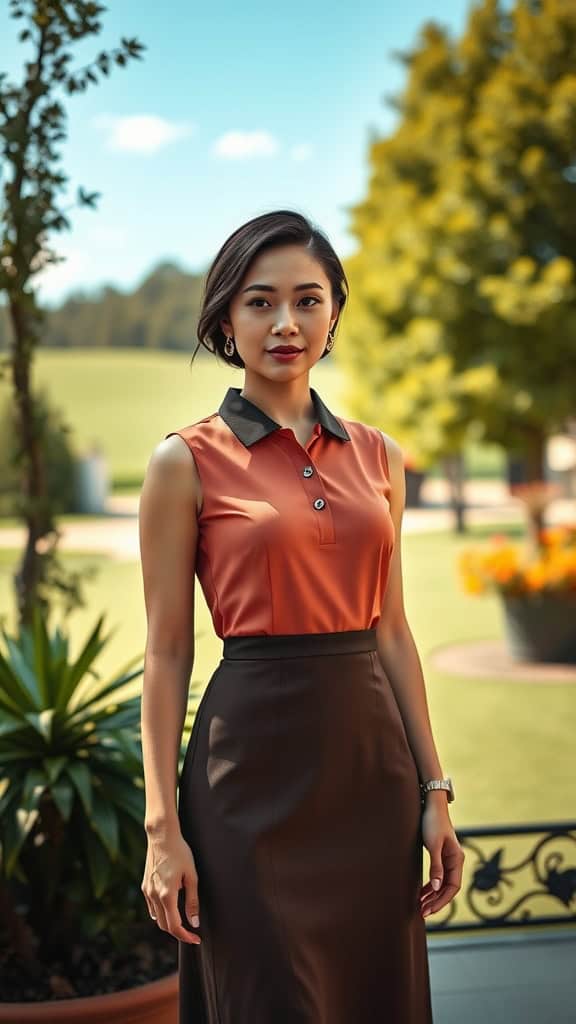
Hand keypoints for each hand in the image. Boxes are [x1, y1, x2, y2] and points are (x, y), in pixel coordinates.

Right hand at [141, 828, 201, 944]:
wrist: (162, 836)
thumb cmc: (180, 853)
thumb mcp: (192, 876)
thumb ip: (192, 901)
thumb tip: (194, 922)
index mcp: (167, 895)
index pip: (175, 926)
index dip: (186, 936)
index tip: (196, 939)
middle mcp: (154, 896)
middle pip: (164, 926)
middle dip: (178, 932)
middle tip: (192, 932)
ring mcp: (147, 891)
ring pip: (157, 918)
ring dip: (169, 923)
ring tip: (183, 920)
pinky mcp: (145, 886)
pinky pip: (152, 907)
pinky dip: (161, 913)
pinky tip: (170, 908)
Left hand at [419, 797, 464, 919]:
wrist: (431, 805)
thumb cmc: (433, 823)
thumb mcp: (433, 845)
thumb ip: (436, 866)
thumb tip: (436, 888)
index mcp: (457, 859)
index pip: (453, 887)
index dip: (442, 900)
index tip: (429, 909)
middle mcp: (455, 861)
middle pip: (448, 888)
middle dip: (436, 901)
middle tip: (422, 912)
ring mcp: (449, 859)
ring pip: (442, 883)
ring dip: (432, 895)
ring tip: (420, 906)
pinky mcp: (441, 856)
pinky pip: (438, 876)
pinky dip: (431, 886)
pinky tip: (422, 893)